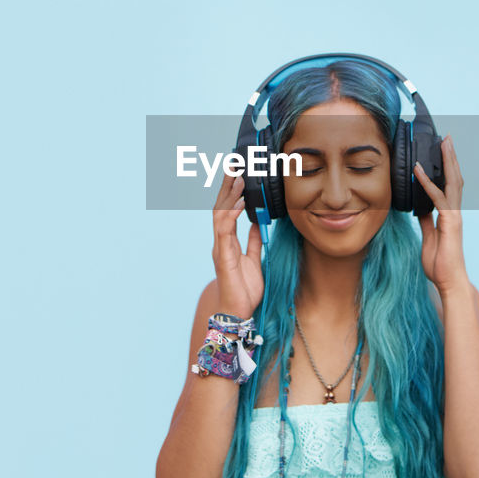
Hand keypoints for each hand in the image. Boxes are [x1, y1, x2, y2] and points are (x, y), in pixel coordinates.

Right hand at [211, 172, 263, 318]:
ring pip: (220, 215)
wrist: (238, 312)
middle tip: (233, 165)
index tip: (237, 173)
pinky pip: (224, 232)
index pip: (227, 211)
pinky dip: (230, 216)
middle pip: (221, 208)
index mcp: (228, 241)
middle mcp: (221, 241)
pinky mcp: (223, 257)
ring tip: (238, 178)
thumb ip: (254, 241)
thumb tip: (258, 224)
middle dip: (227, 186)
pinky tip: (237, 204)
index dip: (231, 192)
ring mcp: (220, 248)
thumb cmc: (244, 289)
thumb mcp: (254, 259)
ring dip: (229, 196)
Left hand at [413, 134, 469, 295]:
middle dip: (450, 158)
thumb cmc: (440, 263)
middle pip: (454, 178)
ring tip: (442, 143)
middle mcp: (454, 212)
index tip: (442, 151)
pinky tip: (418, 171)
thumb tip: (419, 208)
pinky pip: (438, 198)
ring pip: (452, 182)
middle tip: (446, 138)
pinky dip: (427, 182)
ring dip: (446, 161)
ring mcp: (454, 216)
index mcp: (449, 214)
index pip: (448, 185)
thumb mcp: (429, 237)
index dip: (446, 168)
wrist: (449, 281)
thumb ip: (426, 221)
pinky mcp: (449, 222)